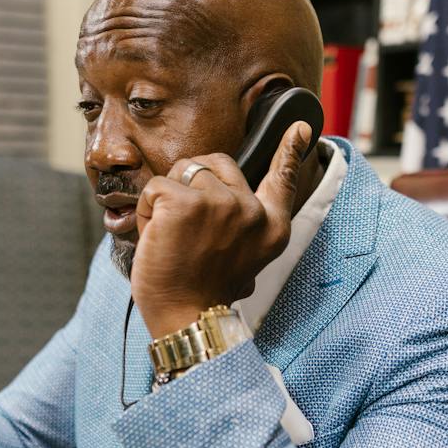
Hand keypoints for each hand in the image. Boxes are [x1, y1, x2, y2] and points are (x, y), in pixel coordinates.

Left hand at [131, 122, 310, 338]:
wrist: (186, 318)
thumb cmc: (203, 291)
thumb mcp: (243, 259)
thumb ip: (243, 225)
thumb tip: (224, 196)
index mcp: (270, 227)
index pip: (282, 180)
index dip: (290, 152)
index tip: (302, 128)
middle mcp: (251, 210)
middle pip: (215, 163)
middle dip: (192, 183)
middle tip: (186, 228)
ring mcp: (219, 203)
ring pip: (182, 172)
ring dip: (166, 200)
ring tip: (170, 237)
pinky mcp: (184, 203)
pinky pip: (155, 188)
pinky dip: (145, 211)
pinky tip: (155, 238)